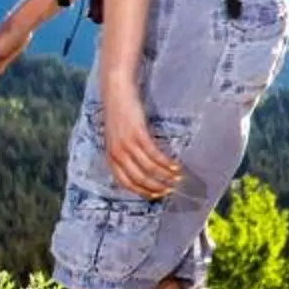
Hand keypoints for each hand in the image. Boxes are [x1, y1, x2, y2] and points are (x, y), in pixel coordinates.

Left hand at [98, 82, 183, 200]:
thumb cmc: (118, 115)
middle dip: (157, 187)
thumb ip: (123, 155)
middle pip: (139, 179)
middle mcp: (117, 154)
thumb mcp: (116, 139)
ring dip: (165, 176)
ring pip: (148, 169)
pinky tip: (176, 166)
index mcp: (110, 158)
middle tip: (170, 190)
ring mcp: (127, 144)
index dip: (143, 192)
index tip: (156, 195)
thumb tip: (139, 171)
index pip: (126, 184)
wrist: (116, 92)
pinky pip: (154, 154)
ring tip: (177, 178)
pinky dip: (166, 163)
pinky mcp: (138, 134)